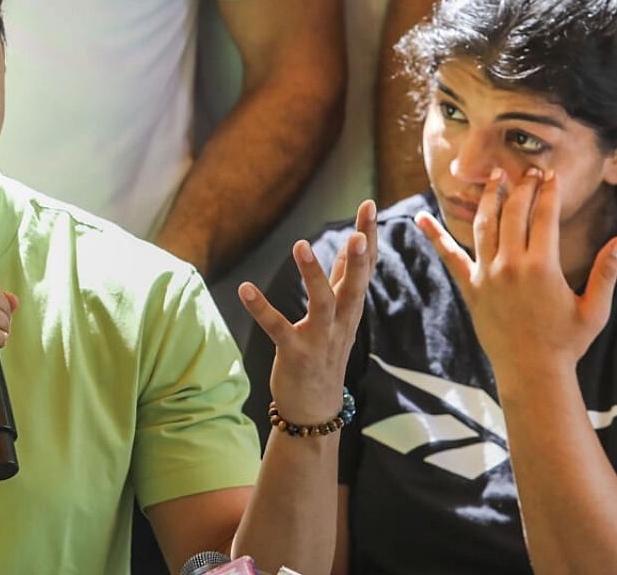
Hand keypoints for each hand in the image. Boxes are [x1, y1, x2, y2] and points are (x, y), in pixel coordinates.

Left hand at [239, 200, 377, 424]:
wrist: (316, 409)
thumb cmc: (325, 356)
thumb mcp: (340, 317)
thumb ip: (343, 281)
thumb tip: (355, 245)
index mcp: (350, 310)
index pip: (364, 269)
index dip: (368, 238)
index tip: (370, 206)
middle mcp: (340, 323)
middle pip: (354, 287)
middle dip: (357, 259)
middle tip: (359, 232)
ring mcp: (319, 340)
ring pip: (322, 304)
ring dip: (313, 275)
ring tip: (301, 245)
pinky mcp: (295, 354)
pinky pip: (278, 329)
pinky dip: (262, 309)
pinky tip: (246, 289)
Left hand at [415, 168, 616, 382]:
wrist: (531, 371)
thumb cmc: (567, 342)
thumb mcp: (595, 309)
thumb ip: (606, 272)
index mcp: (542, 267)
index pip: (544, 216)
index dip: (549, 192)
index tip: (551, 175)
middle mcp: (511, 266)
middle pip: (514, 213)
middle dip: (522, 187)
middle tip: (528, 171)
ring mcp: (486, 276)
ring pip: (484, 226)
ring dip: (489, 198)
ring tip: (494, 176)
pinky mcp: (470, 288)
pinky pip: (449, 257)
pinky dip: (434, 236)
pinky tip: (420, 218)